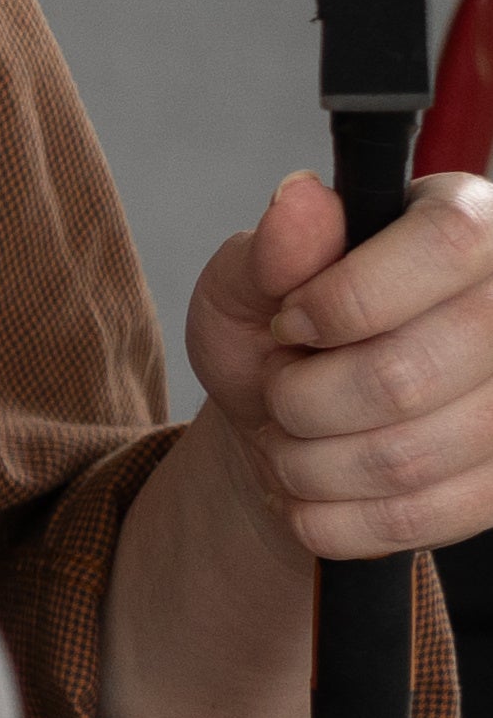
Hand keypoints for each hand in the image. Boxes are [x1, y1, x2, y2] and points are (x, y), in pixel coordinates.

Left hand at [185, 169, 492, 561]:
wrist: (295, 428)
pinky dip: (327, 513)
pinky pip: (409, 519)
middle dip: (302, 397)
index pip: (448, 246)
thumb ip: (271, 250)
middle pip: (406, 374)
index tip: (290, 322)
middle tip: (281, 384)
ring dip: (306, 461)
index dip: (348, 297)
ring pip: (404, 458)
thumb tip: (301, 198)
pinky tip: (313, 483)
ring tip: (289, 433)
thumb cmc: (281, 336)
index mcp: (471, 225)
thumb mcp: (248, 282)